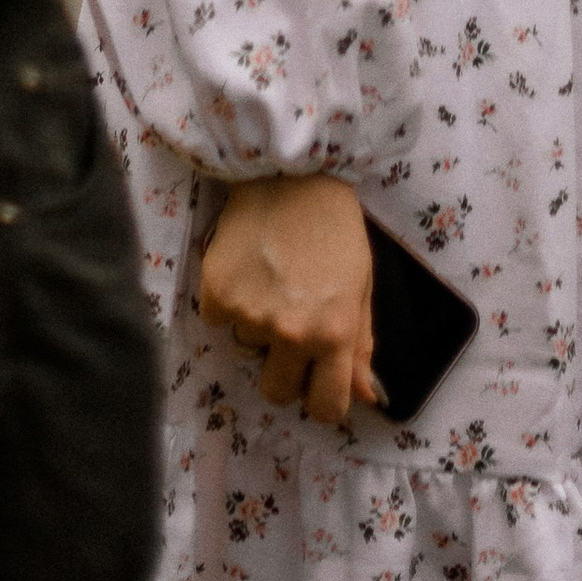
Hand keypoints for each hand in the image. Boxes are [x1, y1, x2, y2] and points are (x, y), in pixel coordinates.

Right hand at [198, 176, 378, 423]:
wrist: (291, 172)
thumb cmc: (335, 226)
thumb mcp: (362, 284)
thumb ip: (360, 345)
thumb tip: (364, 398)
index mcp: (335, 333)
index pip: (325, 408)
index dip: (321, 399)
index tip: (316, 382)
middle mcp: (292, 332)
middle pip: (276, 392)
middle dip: (283, 372)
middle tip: (288, 329)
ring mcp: (251, 316)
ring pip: (247, 351)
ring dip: (257, 326)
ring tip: (271, 279)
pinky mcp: (217, 295)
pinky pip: (220, 321)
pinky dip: (230, 301)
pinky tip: (247, 267)